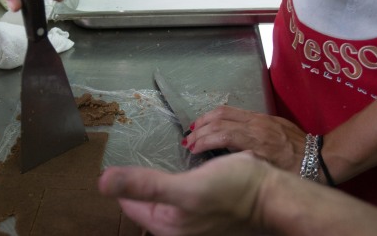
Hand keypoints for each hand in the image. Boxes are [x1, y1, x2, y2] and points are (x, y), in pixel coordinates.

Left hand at [98, 153, 268, 235]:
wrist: (274, 195)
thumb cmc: (234, 191)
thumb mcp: (186, 187)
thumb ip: (145, 184)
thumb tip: (102, 182)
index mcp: (166, 225)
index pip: (128, 201)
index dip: (122, 180)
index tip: (121, 154)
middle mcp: (175, 226)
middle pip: (144, 199)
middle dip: (138, 178)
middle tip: (137, 149)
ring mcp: (190, 218)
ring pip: (161, 193)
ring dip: (155, 176)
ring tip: (154, 152)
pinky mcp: (203, 206)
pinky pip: (178, 190)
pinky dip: (173, 175)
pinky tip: (177, 161)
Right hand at [184, 105, 305, 173]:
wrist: (319, 156)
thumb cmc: (295, 170)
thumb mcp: (270, 171)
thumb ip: (247, 162)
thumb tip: (224, 160)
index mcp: (257, 141)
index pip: (222, 135)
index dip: (203, 140)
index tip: (192, 149)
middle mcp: (256, 125)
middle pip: (219, 120)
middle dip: (200, 129)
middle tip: (188, 140)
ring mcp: (259, 118)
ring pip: (225, 111)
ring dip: (206, 119)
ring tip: (194, 128)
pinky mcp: (263, 115)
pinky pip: (234, 111)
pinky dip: (218, 115)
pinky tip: (211, 122)